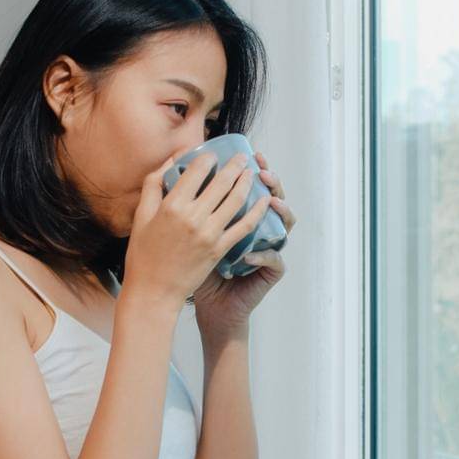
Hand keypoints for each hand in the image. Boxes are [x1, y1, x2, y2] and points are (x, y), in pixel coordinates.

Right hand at [124, 150, 272, 308]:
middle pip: (221, 182)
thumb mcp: (141, 215)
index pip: (197, 170)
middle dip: (234, 165)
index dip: (207, 157)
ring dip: (247, 183)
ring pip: (236, 200)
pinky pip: (244, 226)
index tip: (212, 155)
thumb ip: (154, 184)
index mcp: (172, 205)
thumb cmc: (143, 254)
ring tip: (251, 172)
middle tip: (241, 157)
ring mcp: (209, 233)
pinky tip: (264, 201)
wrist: (154, 291)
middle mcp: (193, 217)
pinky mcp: (220, 249)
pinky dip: (257, 211)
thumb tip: (172, 160)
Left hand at [192, 150, 296, 335]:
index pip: (253, 187)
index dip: (254, 170)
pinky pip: (275, 259)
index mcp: (240, 216)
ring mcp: (267, 248)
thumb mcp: (187, 231)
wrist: (204, 303)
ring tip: (269, 201)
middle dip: (272, 182)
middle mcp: (259, 229)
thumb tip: (173, 169)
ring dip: (281, 211)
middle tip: (262, 170)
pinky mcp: (269, 271)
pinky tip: (250, 252)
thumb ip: (185, 203)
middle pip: (274, 197)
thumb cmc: (193, 266)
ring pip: (286, 224)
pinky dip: (264, 254)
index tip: (248, 154)